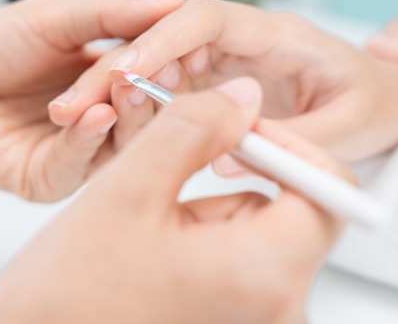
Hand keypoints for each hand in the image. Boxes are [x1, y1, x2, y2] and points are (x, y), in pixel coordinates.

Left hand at [0, 0, 183, 199]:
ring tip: (128, 89)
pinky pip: (80, 165)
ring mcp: (76, 154)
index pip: (152, 78)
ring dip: (128, 118)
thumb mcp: (55, 18)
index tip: (185, 46)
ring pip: (122, 147)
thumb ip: (114, 15)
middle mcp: (97, 122)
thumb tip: (174, 3)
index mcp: (104, 83)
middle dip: (154, 93)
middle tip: (164, 71)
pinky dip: (89, 140)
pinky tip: (95, 115)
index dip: (167, 64)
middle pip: (146, 117)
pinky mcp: (47, 180)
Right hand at [0, 78, 352, 323]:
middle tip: (175, 176)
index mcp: (266, 274)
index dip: (290, 145)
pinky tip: (155, 255)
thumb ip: (195, 128)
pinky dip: (208, 246)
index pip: (330, 190)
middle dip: (238, 181)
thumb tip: (244, 95)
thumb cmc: (67, 296)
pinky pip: (244, 268)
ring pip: (261, 237)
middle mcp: (279, 312)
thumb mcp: (128, 191)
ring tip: (149, 230)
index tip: (243, 128)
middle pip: (294, 212)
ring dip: (213, 215)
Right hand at [49, 0, 397, 160]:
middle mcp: (247, 44)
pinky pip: (175, 95)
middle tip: (76, 105)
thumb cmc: (378, 104)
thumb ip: (291, 138)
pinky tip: (117, 135)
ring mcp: (232, 65)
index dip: (162, 39)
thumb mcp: (349, 126)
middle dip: (122, 66)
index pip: (209, 19)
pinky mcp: (224, 90)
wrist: (393, 101)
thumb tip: (226, 151)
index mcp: (278, 35)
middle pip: (170, 40)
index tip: (124, 70)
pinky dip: (145, 111)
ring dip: (124, 91)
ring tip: (80, 120)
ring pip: (164, 68)